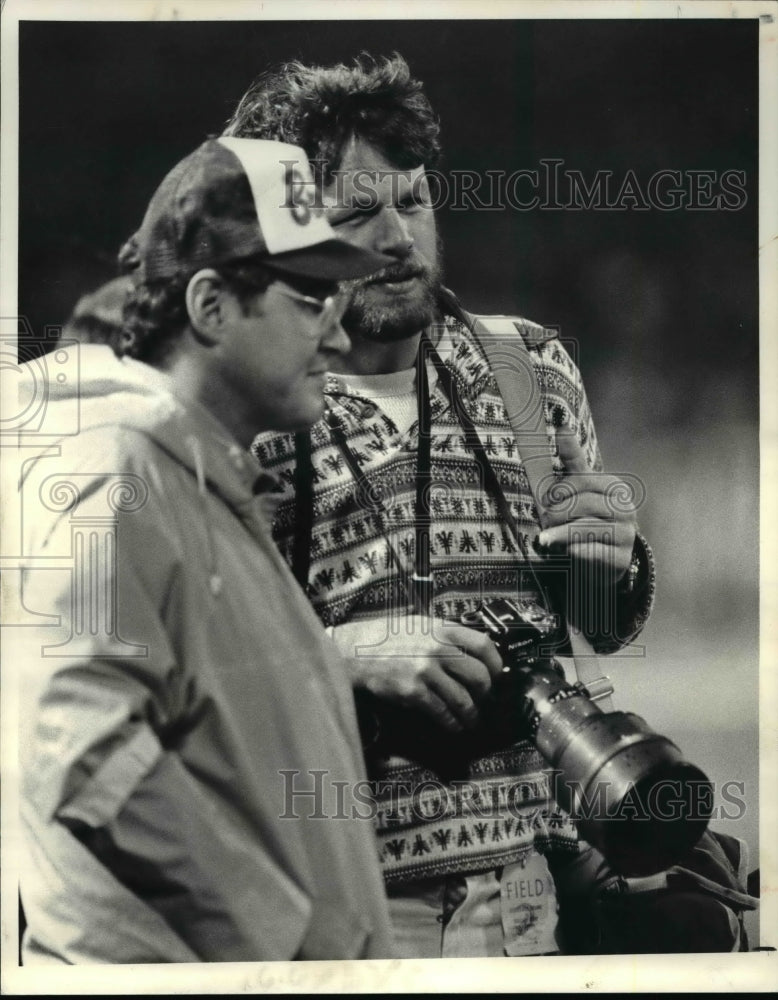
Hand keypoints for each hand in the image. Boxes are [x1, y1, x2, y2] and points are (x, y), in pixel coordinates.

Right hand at [331, 616, 503, 732]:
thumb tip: (475, 655)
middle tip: (483, 700)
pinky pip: (442, 712)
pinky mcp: (413, 692)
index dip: (496, 663)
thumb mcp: (422, 625)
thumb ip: (448, 636)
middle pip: (479, 676)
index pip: (484, 645)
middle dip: (486, 693)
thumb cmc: (390, 637)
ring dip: (471, 715)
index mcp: (442, 629)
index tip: (497, 675)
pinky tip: (453, 726)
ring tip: (471, 720)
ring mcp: (425, 670)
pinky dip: (452, 723)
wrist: (356, 651)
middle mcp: (437, 648)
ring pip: (463, 699)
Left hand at [534, 429, 636, 584]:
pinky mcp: (620, 559)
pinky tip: (564, 551)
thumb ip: (572, 460)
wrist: (602, 558)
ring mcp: (626, 535)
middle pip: (582, 505)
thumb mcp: (580, 489)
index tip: (546, 501)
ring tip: (545, 539)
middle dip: (557, 514)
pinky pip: (592, 552)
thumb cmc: (586, 518)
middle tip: (544, 522)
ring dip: (559, 534)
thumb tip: (562, 425)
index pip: (580, 482)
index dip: (558, 491)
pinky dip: (574, 550)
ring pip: (585, 529)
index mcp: (615, 488)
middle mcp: (626, 509)